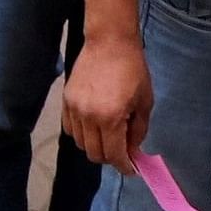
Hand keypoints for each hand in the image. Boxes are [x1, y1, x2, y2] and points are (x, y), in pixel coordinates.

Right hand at [61, 31, 154, 170]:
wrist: (109, 42)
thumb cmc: (133, 70)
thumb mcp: (144, 102)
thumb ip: (138, 130)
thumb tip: (131, 150)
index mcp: (111, 118)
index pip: (113, 154)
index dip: (123, 166)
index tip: (130, 169)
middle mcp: (88, 117)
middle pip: (94, 153)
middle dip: (110, 158)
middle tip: (121, 151)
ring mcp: (74, 109)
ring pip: (80, 144)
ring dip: (95, 146)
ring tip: (107, 137)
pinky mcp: (65, 100)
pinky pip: (69, 129)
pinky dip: (81, 135)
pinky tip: (93, 127)